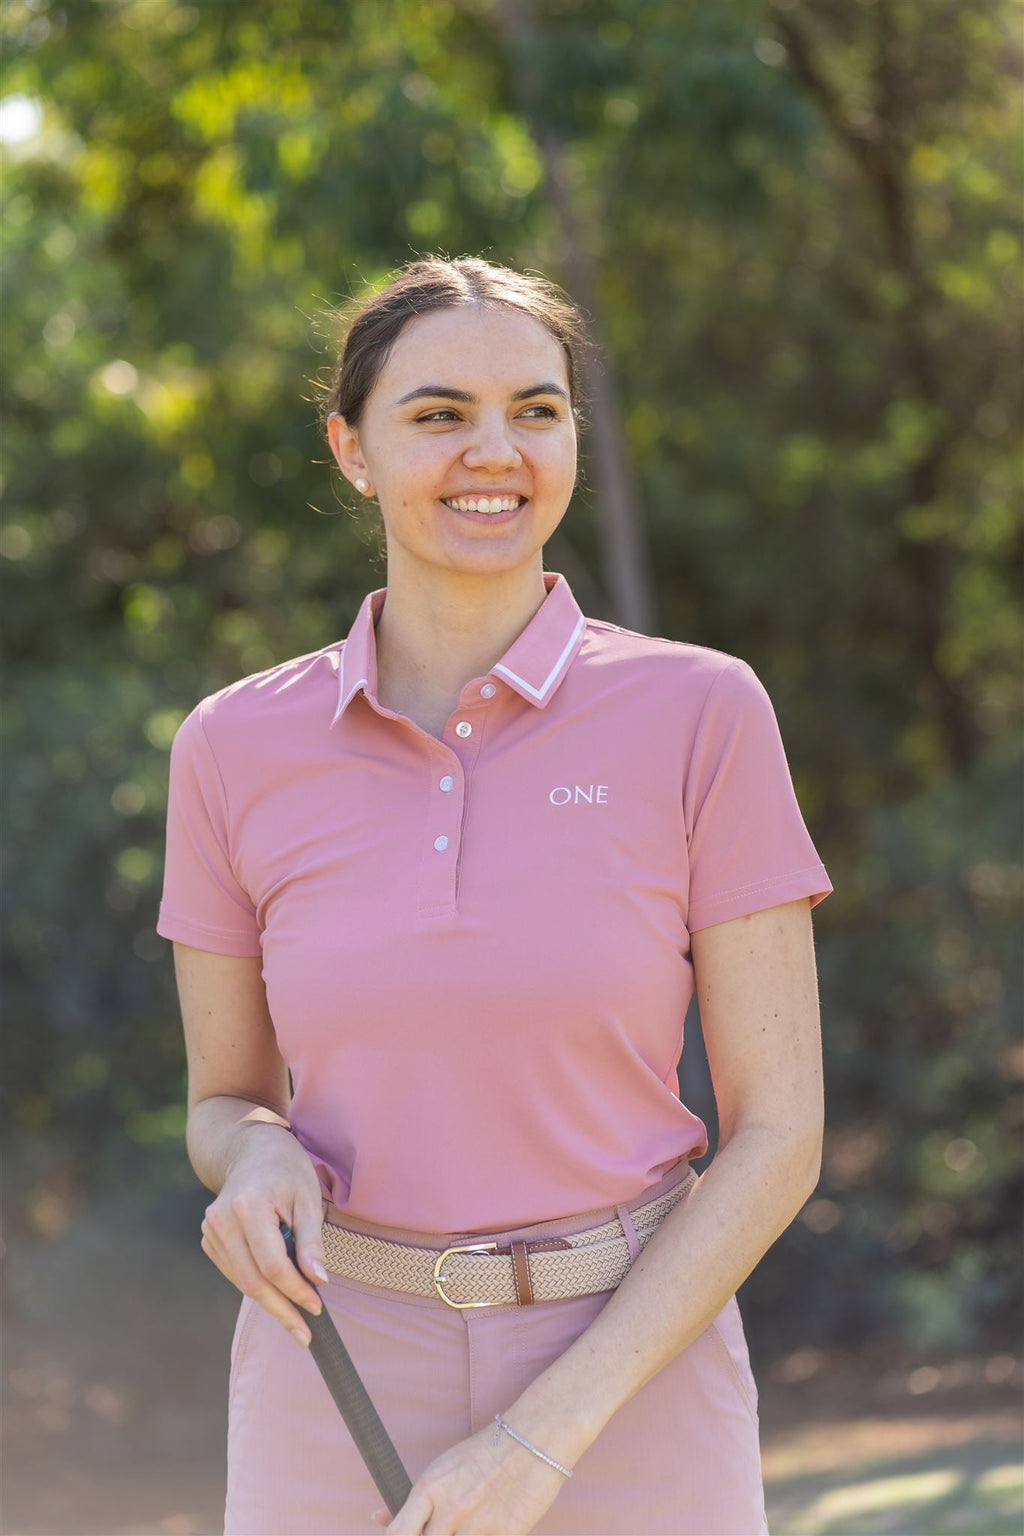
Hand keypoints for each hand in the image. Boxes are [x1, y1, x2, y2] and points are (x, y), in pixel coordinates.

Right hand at [199, 1123, 327, 1346]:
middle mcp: (221, 1220)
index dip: (295, 1290)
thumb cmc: (286, 1169)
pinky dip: (257, 1286)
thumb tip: (318, 1281)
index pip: (272, 1264)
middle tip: (305, 1333)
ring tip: (296, 1320)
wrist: (251, 1149)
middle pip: (252, 1280)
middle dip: (281, 1309)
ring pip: (242, 1281)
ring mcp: (210, 1231)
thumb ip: (311, 1242)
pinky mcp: (209, 1240)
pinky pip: (235, 1273)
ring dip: (270, 1303)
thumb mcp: (308, 1198)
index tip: (317, 1307)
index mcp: (248, 1205)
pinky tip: (278, 1295)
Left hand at [370, 1415, 569, 1534]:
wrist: (533, 1438)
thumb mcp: (443, 1469)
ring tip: (469, 1525)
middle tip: (449, 1526)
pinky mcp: (506, 1535)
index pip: (398, 1534)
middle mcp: (450, 1509)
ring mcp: (478, 1525)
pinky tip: (488, 1528)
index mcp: (429, 1488)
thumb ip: (415, 1501)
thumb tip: (378, 1518)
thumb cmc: (485, 1453)